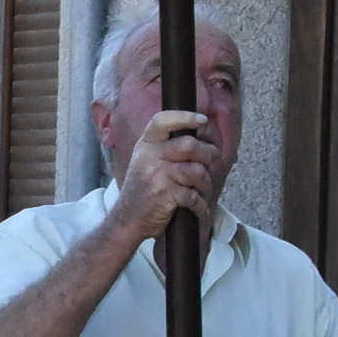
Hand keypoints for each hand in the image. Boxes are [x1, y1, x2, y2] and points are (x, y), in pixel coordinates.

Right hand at [111, 109, 223, 248]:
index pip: (162, 121)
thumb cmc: (142, 191)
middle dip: (208, 154)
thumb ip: (165, 147)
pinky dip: (200, 205)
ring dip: (206, 185)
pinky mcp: (165, 194)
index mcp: (145, 145)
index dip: (185, 117)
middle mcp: (149, 157)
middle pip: (190, 145)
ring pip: (197, 171)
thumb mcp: (145, 162)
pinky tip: (197, 207)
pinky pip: (194, 195)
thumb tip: (200, 138)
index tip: (202, 120)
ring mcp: (156, 175)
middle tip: (211, 162)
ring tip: (202, 191)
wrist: (127, 220)